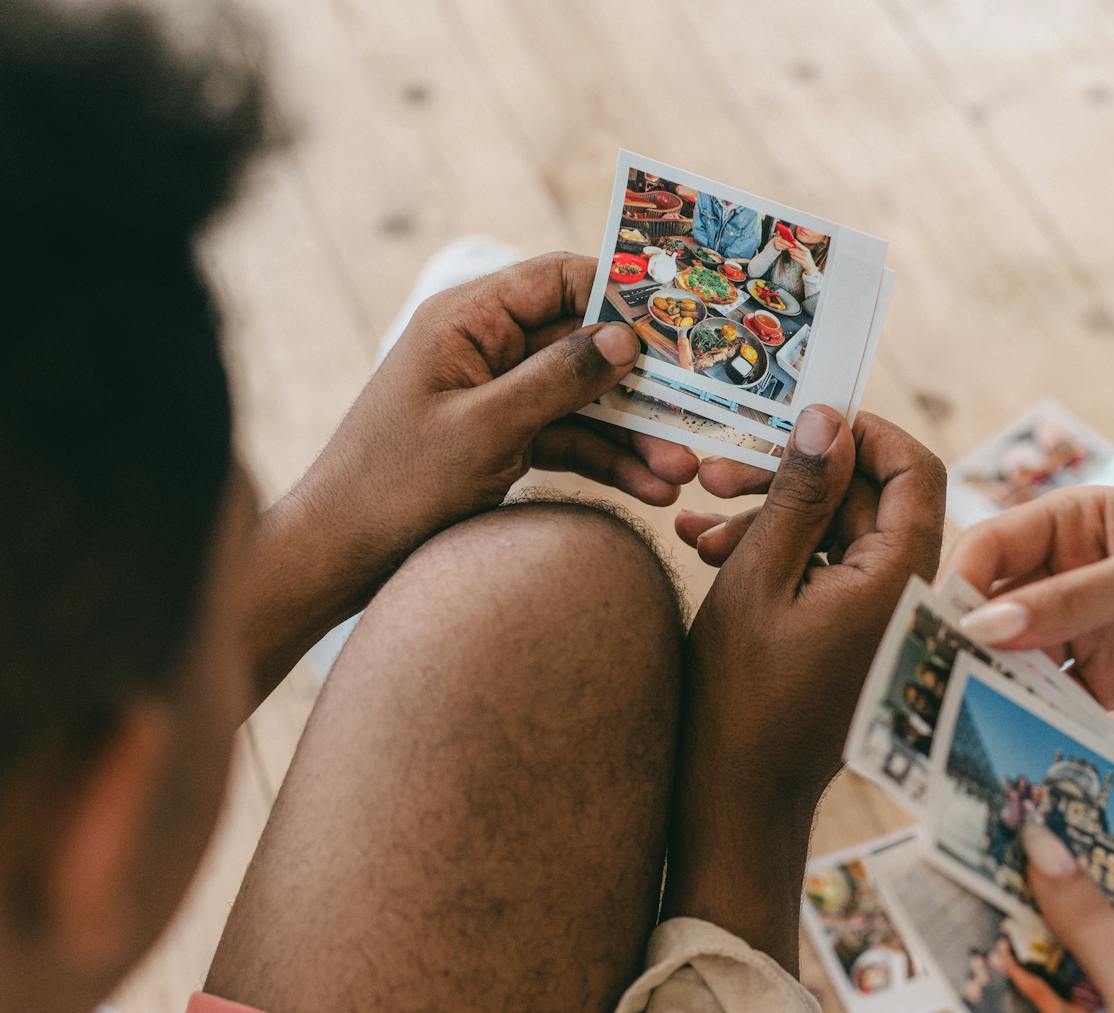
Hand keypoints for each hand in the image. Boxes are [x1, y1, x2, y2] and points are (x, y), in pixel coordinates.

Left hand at [286, 252, 703, 585]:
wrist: (341, 556)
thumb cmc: (395, 484)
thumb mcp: (485, 428)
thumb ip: (557, 378)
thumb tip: (625, 337)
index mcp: (467, 320)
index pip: (560, 279)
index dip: (622, 295)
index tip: (680, 323)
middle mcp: (486, 348)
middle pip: (584, 347)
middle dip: (642, 385)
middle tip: (698, 414)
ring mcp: (498, 397)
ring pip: (586, 402)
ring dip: (635, 437)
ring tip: (682, 475)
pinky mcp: (505, 442)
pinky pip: (572, 442)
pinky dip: (609, 465)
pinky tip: (651, 491)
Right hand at [661, 406, 945, 965]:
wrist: (738, 797)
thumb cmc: (739, 697)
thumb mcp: (758, 578)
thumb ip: (799, 493)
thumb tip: (828, 417)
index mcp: (901, 579)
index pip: (915, 468)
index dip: (860, 432)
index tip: (794, 422)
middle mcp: (907, 594)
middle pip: (869, 496)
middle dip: (793, 476)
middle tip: (715, 471)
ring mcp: (884, 617)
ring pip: (839, 531)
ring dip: (772, 516)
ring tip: (695, 524)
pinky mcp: (858, 633)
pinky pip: (828, 569)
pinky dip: (778, 555)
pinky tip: (708, 550)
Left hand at [786, 244, 818, 273]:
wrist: (811, 267)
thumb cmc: (807, 260)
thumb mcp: (806, 253)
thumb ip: (801, 249)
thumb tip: (795, 245)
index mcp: (807, 250)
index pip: (800, 245)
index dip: (796, 242)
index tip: (791, 240)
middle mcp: (806, 253)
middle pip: (797, 249)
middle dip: (792, 248)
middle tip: (788, 248)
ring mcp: (804, 258)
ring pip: (796, 254)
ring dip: (792, 252)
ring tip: (789, 252)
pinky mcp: (802, 262)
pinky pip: (796, 258)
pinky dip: (793, 257)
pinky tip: (791, 256)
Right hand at [941, 489, 1113, 715]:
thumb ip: (1075, 602)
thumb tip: (987, 627)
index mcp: (1073, 523)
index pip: (993, 547)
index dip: (960, 584)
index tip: (935, 628)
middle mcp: (1068, 576)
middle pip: (996, 609)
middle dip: (965, 644)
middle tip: (928, 685)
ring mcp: (1087, 634)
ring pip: (1019, 661)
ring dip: (993, 688)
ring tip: (959, 724)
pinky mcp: (1110, 685)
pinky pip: (1058, 704)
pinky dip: (1036, 721)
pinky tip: (1014, 742)